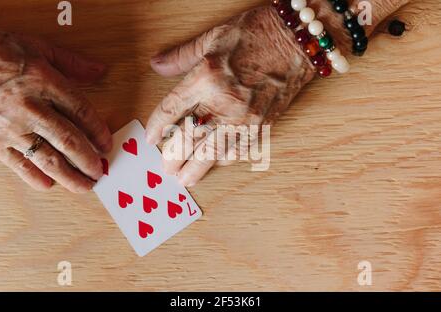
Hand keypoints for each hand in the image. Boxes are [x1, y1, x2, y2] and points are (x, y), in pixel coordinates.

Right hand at [0, 30, 111, 192]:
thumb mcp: (35, 46)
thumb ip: (70, 62)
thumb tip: (99, 70)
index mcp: (44, 82)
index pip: (81, 112)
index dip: (99, 131)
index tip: (107, 145)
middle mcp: (30, 108)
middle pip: (68, 140)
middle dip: (88, 160)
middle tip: (99, 172)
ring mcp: (10, 127)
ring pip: (46, 158)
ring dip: (69, 176)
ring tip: (84, 186)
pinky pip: (17, 164)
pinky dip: (33, 177)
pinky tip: (47, 184)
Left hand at [146, 6, 313, 186]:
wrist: (296, 40)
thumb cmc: (256, 33)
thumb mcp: (212, 36)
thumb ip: (181, 56)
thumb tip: (157, 65)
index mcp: (206, 77)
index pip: (171, 110)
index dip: (157, 128)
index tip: (151, 139)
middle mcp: (224, 102)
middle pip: (190, 139)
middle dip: (174, 157)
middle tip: (167, 168)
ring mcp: (245, 117)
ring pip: (214, 152)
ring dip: (197, 169)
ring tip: (186, 178)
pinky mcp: (263, 124)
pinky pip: (240, 150)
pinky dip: (226, 160)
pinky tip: (217, 163)